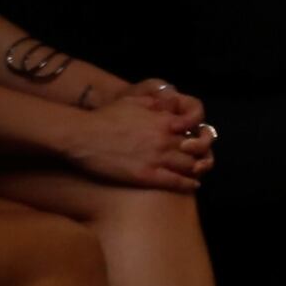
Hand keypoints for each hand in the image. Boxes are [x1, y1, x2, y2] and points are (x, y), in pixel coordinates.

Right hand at [62, 84, 209, 191]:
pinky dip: (188, 183)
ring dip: (197, 169)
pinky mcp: (146, 175)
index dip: (199, 135)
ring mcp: (157, 158)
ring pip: (189, 166)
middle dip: (201, 153)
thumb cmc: (105, 116)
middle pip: (195, 149)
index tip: (198, 140)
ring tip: (199, 172)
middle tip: (202, 159)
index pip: (194, 129)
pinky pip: (175, 181)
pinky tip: (193, 185)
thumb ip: (157, 103)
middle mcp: (166, 139)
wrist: (82, 135)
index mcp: (165, 121)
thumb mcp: (135, 101)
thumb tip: (171, 102)